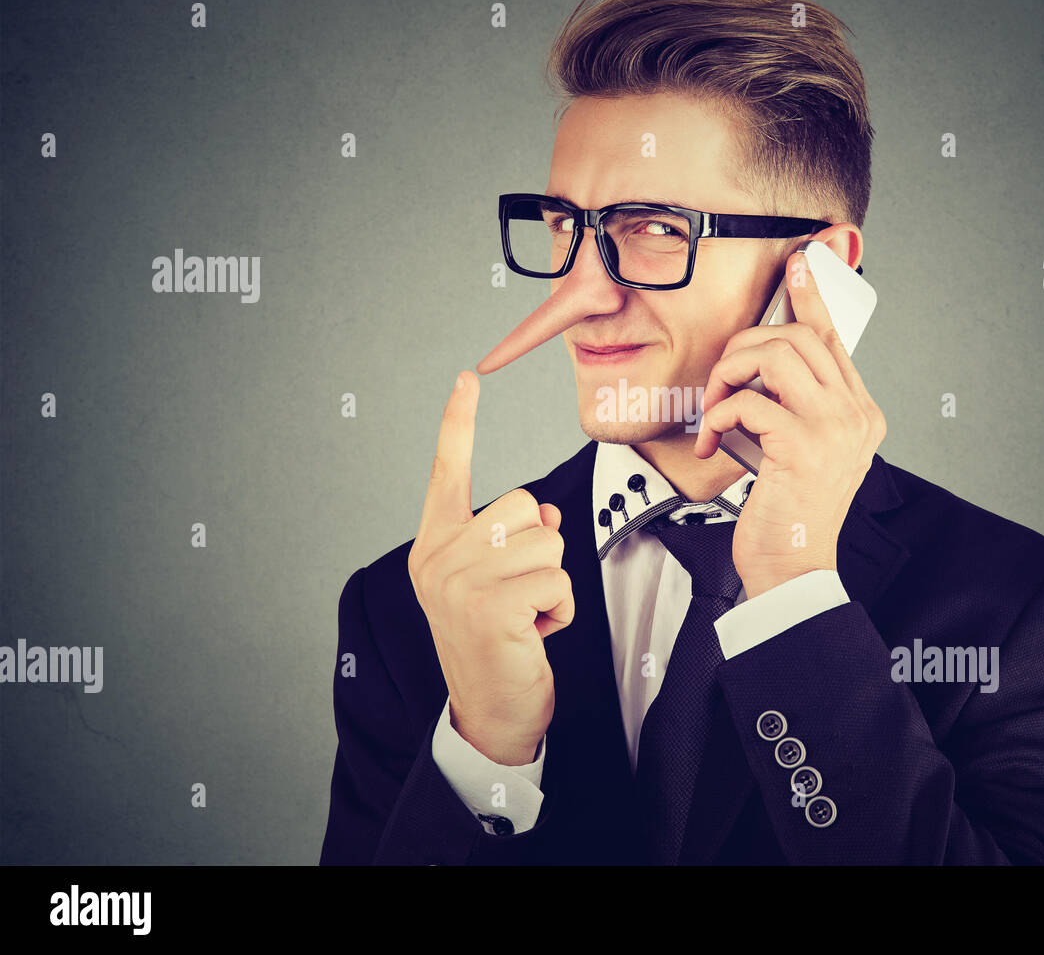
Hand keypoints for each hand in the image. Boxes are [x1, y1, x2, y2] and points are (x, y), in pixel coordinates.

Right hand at [407, 370, 573, 766]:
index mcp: (435, 545)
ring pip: (546, 542)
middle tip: (518, 599)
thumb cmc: (499, 642)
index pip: (447, 471)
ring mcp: (458, 582)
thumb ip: (510, 537)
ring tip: (526, 618)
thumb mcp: (497, 581)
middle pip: (523, 506)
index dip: (459, 423)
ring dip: (552, 584)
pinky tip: (535, 636)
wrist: (491, 712)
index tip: (466, 378)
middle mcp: (437, 557)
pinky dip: (560, 609)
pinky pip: (556, 579)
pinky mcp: (489, 608)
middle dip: (539, 551)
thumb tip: (543, 512)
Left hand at [694, 252, 885, 598]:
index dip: (811, 299)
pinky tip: (713, 442)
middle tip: (721, 378)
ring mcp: (835, 428)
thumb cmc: (788, 511)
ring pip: (774, 356)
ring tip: (715, 407)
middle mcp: (856, 415)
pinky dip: (719, 414)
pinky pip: (748, 400)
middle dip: (744, 347)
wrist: (792, 568)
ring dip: (729, 374)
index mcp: (860, 413)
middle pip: (797, 338)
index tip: (798, 267)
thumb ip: (795, 406)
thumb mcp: (800, 451)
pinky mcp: (804, 446)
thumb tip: (762, 363)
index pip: (833, 340)